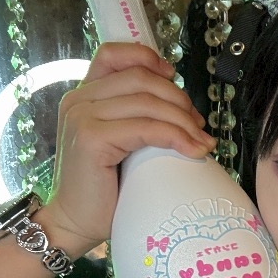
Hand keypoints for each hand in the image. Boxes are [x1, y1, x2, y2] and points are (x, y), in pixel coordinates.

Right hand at [40, 43, 216, 256]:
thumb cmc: (103, 189)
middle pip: (141, 78)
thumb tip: (181, 108)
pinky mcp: (93, 138)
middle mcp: (78, 100)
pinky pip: (146, 128)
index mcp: (82, 95)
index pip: (114, 55)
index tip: (174, 78)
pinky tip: (194, 150)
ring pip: (148, 103)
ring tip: (202, 142)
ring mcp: (83, 117)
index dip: (147, 58)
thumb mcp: (118, 143)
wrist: (75, 222)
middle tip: (198, 126)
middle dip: (178, 99)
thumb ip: (133, 118)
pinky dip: (177, 137)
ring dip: (184, 121)